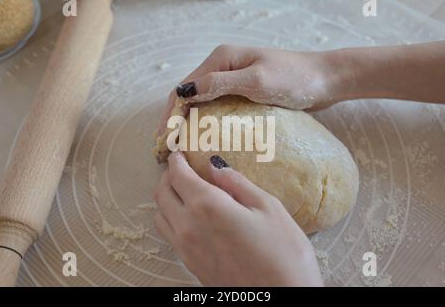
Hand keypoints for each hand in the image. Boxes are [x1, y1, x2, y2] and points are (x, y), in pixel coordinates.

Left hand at [153, 152, 322, 286]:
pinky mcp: (190, 265)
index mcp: (207, 206)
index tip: (179, 152)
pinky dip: (171, 218)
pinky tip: (190, 216)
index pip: (178, 175)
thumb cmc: (284, 254)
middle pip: (162, 193)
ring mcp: (186, 248)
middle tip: (181, 167)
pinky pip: (169, 234)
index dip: (176, 160)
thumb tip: (216, 166)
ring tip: (183, 190)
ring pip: (160, 215)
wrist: (282, 300)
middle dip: (168, 175)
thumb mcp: (268, 208)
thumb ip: (237, 183)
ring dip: (166, 197)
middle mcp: (188, 226)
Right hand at [156, 44, 338, 135]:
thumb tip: (183, 93)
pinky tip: (202, 140)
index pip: (183, 88)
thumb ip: (219, 84)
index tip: (163, 142)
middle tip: (167, 151)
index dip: (170, 115)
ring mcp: (232, 80)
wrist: (324, 80)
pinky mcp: (242, 92)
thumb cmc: (293, 79)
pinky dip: (205, 123)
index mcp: (220, 60)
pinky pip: (216, 108)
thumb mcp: (256, 81)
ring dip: (188, 124)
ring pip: (200, 103)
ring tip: (180, 150)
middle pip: (188, 96)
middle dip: (174, 121)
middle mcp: (222, 67)